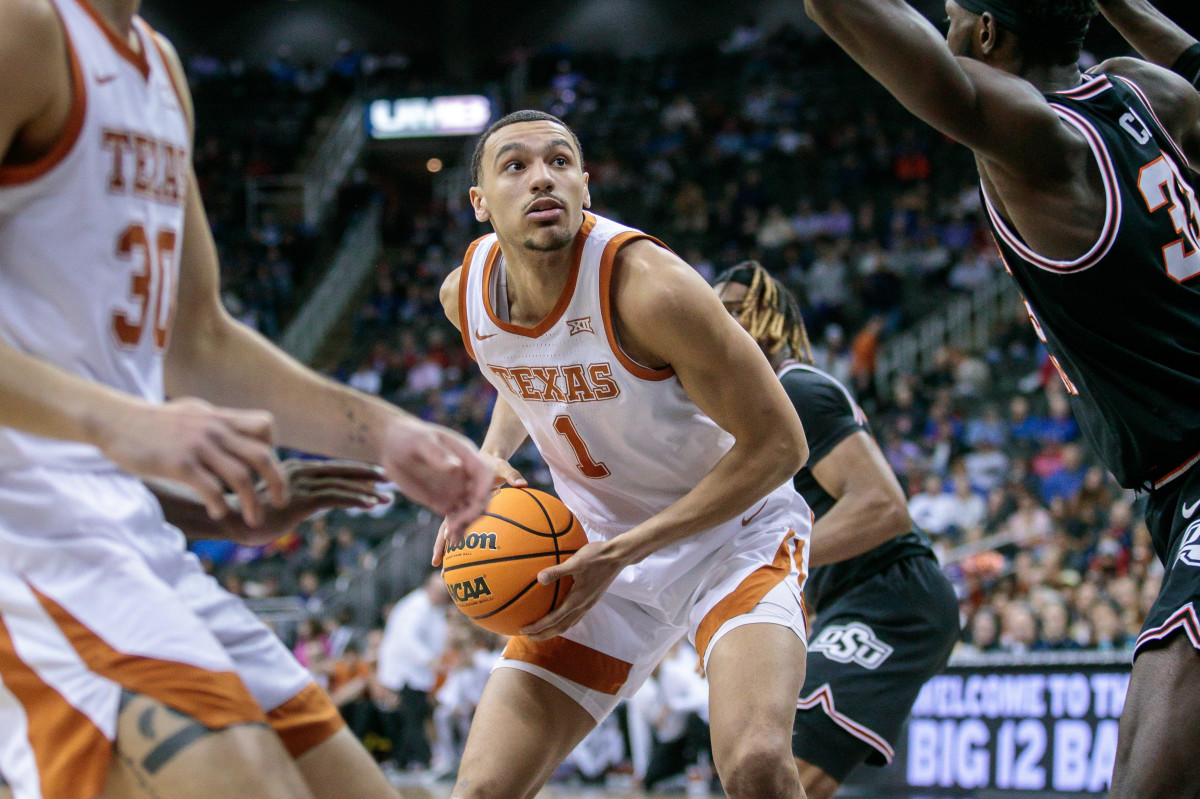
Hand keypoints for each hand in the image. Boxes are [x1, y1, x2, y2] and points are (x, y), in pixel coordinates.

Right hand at [98, 398, 286, 526]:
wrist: (115, 420)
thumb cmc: (154, 422)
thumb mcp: (193, 413)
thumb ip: (217, 424)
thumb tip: (236, 438)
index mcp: (220, 417)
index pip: (265, 425)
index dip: (273, 447)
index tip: (266, 468)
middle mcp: (215, 430)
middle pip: (262, 455)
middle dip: (277, 482)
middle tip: (280, 501)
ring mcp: (198, 446)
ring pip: (241, 477)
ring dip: (253, 503)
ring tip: (254, 519)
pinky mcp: (179, 464)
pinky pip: (211, 488)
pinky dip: (221, 505)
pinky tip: (219, 513)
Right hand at [222, 459, 387, 545]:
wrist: (231, 521)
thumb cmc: (253, 514)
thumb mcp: (281, 502)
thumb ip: (299, 497)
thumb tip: (318, 502)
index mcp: (295, 470)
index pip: (332, 469)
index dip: (355, 470)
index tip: (375, 475)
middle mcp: (300, 472)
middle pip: (341, 471)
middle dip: (367, 475)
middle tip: (389, 479)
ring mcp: (300, 485)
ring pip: (342, 485)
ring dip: (367, 491)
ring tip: (386, 498)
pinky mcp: (300, 500)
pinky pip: (334, 497)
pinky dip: (355, 499)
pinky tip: (370, 504)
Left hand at [380, 416, 491, 541]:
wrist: (393, 447)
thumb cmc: (408, 437)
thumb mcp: (421, 441)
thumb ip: (437, 454)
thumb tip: (456, 468)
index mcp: (467, 457)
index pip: (485, 474)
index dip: (485, 489)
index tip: (475, 503)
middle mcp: (466, 475)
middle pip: (482, 497)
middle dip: (474, 512)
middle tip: (456, 524)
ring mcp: (457, 490)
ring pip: (471, 511)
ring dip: (466, 525)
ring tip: (452, 537)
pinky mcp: (446, 502)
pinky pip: (456, 519)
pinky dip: (456, 530)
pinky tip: (450, 542)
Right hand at [431, 453, 525, 565]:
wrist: (487, 460)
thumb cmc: (494, 464)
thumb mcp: (502, 467)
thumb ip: (512, 475)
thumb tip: (523, 484)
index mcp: (463, 497)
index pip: (454, 515)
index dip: (450, 528)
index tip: (446, 541)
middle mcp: (458, 507)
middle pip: (447, 530)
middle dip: (442, 549)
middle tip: (438, 567)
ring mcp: (460, 512)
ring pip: (451, 535)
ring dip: (447, 554)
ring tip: (445, 576)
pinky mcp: (465, 515)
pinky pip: (461, 532)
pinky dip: (458, 546)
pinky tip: (459, 564)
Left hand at [519, 541, 627, 640]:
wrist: (619, 556)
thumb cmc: (597, 556)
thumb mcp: (576, 561)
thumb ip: (557, 571)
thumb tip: (539, 578)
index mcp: (577, 600)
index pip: (554, 620)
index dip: (538, 627)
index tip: (523, 630)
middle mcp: (583, 606)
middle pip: (561, 627)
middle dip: (544, 634)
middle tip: (527, 637)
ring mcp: (588, 604)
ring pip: (568, 624)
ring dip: (553, 630)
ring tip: (541, 631)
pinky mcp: (591, 599)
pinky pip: (575, 616)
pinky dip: (563, 621)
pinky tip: (559, 615)